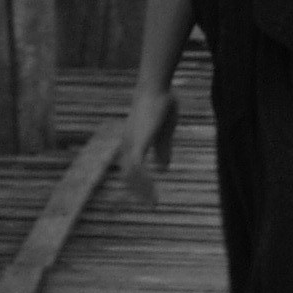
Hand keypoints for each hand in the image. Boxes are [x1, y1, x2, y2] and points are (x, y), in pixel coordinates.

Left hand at [116, 86, 178, 208]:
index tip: (150, 197)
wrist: (156, 87)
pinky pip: (137, 169)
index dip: (139, 184)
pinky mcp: (137, 144)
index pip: (131, 168)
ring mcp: (130, 144)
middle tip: (152, 205)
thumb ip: (163, 149)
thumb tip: (163, 169)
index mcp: (133, 142)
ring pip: (130, 175)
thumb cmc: (160, 103)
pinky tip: (154, 190)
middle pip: (128, 175)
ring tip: (154, 202)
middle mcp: (127, 145)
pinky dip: (144, 182)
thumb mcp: (165, 131)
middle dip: (139, 191)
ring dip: (142, 190)